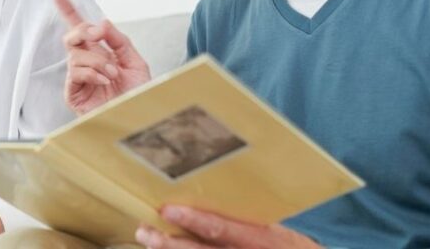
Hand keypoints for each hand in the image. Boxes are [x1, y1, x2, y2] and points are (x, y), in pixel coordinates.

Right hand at [54, 0, 150, 114]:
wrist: (139, 116)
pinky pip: (75, 73)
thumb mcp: (135, 61)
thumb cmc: (137, 94)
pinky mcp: (74, 93)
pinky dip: (91, 72)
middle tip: (98, 34)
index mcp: (100, 53)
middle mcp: (87, 63)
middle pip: (71, 37)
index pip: (81, 30)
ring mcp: (78, 78)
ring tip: (112, 73)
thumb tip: (100, 23)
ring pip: (75, 55)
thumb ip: (118, 40)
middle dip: (82, 30)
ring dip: (97, 60)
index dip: (69, 12)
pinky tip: (104, 80)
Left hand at [135, 206, 321, 247]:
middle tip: (146, 230)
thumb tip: (205, 186)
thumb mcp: (272, 225)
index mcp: (260, 237)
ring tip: (148, 239)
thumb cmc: (283, 242)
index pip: (221, 229)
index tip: (167, 210)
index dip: (193, 220)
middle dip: (170, 243)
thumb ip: (242, 213)